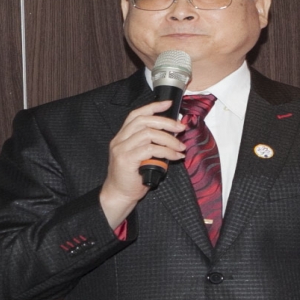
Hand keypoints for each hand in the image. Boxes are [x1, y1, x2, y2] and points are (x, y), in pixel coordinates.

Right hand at [99, 100, 185, 227]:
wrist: (119, 195)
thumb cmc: (132, 178)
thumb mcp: (141, 156)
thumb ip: (150, 144)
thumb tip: (173, 136)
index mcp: (122, 136)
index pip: (137, 114)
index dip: (153, 107)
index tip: (168, 104)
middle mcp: (120, 140)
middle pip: (144, 121)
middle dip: (166, 122)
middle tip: (181, 128)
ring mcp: (122, 149)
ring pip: (149, 134)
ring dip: (169, 139)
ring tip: (180, 147)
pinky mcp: (127, 159)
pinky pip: (150, 149)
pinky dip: (166, 151)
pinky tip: (175, 156)